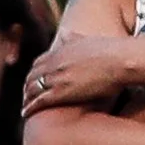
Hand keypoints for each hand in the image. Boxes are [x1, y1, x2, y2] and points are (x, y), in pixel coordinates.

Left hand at [22, 32, 139, 112]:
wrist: (119, 60)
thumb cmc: (110, 51)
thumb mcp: (86, 39)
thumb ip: (72, 37)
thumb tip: (63, 31)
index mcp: (60, 51)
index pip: (38, 63)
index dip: (34, 73)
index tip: (33, 80)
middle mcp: (54, 63)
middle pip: (32, 76)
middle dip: (28, 86)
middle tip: (27, 95)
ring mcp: (56, 77)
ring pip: (32, 89)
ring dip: (26, 98)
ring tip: (25, 106)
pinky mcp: (61, 92)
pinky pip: (39, 101)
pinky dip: (30, 107)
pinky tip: (25, 113)